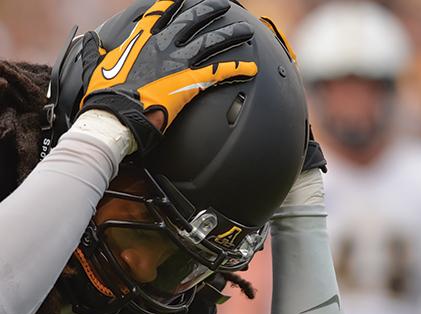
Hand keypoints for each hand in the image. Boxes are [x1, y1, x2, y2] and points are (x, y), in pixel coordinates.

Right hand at [79, 0, 257, 155]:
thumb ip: (93, 51)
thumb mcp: (95, 67)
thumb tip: (87, 41)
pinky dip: (237, 68)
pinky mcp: (190, 80)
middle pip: (193, 20)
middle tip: (224, 4)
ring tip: (246, 29)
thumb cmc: (104, 95)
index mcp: (141, 39)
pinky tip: (251, 67)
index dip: (175, 3)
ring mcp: (178, 60)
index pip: (161, 13)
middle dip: (210, 10)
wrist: (116, 115)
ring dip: (231, 34)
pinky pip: (219, 71)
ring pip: (211, 41)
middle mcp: (163, 44)